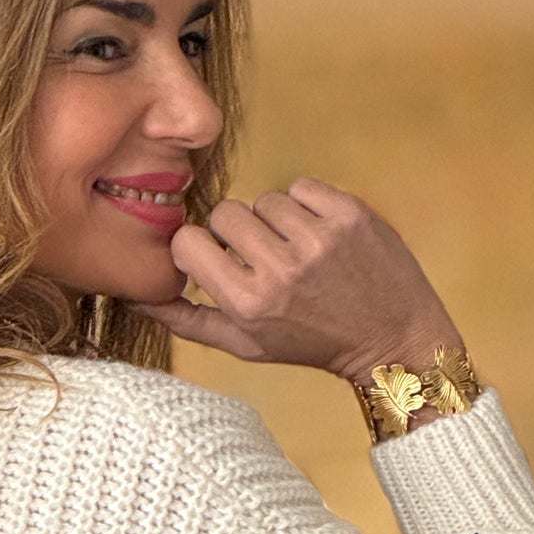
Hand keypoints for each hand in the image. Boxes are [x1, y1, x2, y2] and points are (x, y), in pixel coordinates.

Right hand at [136, 178, 465, 386]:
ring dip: (275, 220)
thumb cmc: (314, 344)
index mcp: (249, 304)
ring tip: (298, 251)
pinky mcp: (349, 214)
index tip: (217, 260)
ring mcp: (318, 239)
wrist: (392, 341)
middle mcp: (281, 270)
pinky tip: (320, 236)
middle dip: (238, 231)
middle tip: (263, 256)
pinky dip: (307, 206)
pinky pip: (302, 187)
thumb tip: (141, 298)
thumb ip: (191, 322)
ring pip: (265, 199)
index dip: (199, 248)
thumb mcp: (248, 346)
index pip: (189, 243)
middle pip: (225, 212)